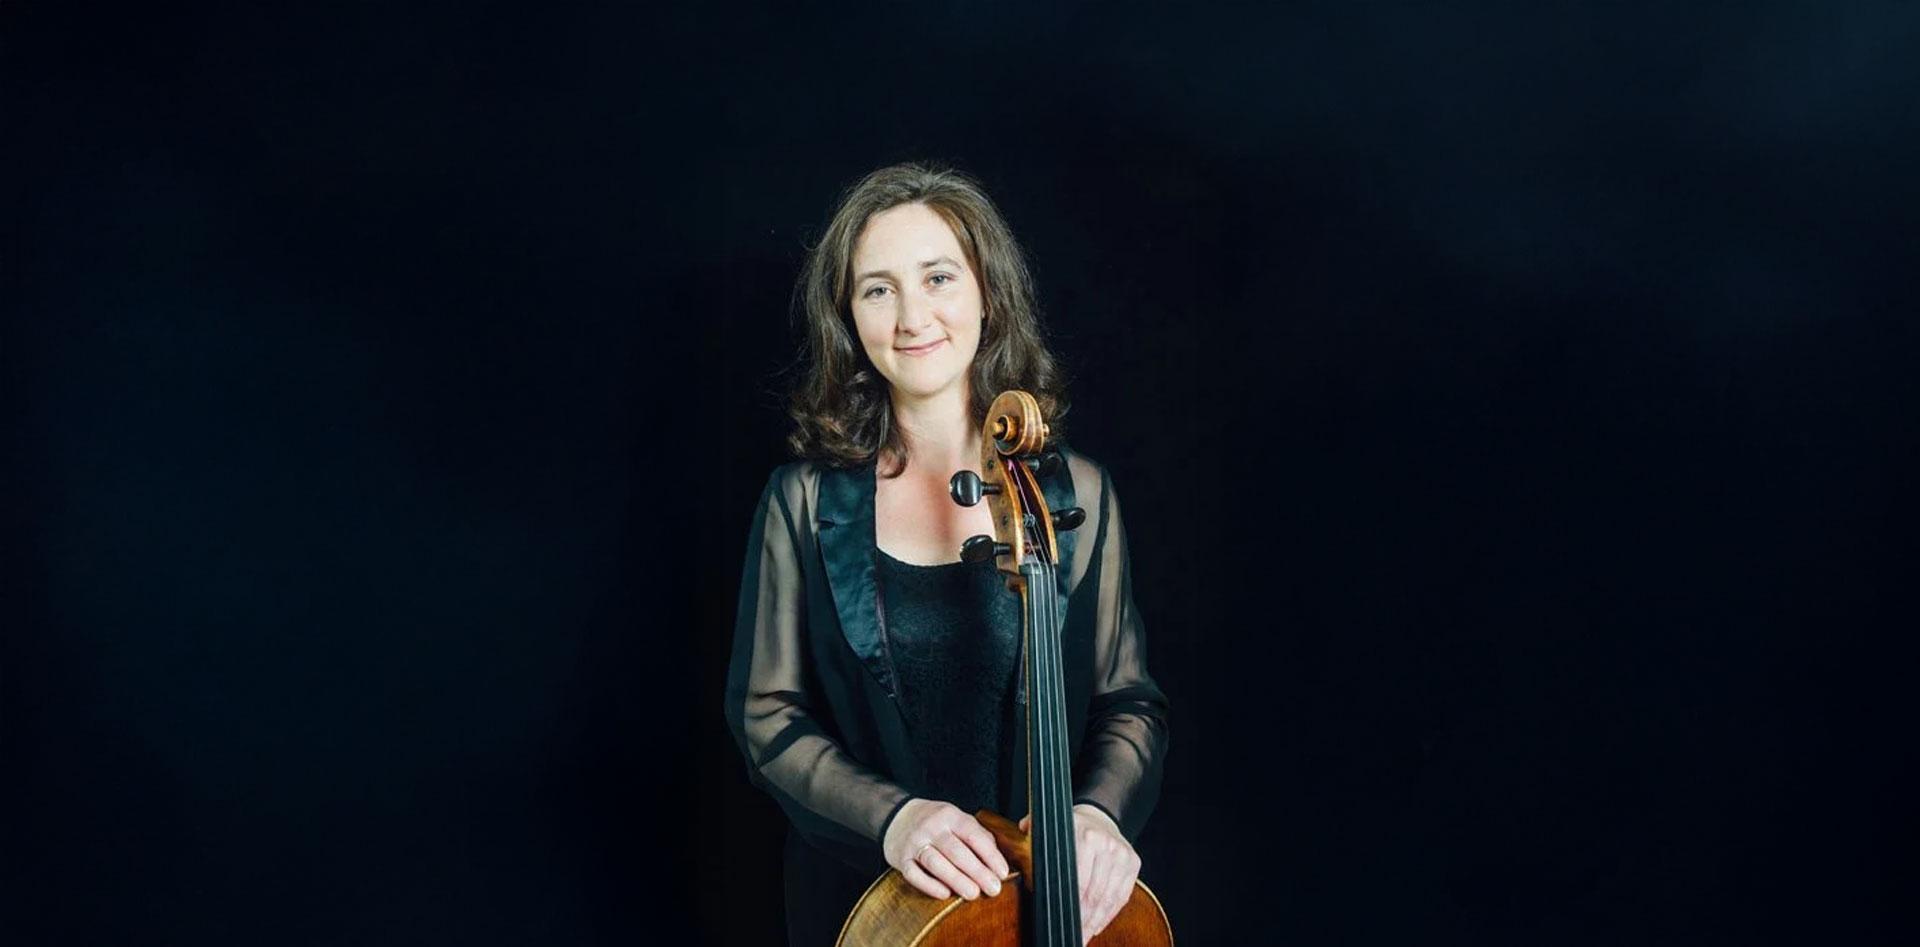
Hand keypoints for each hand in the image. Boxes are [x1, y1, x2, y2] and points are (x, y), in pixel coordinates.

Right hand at [883, 798, 1010, 900]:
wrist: (898, 817)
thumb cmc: (935, 822)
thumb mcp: (957, 819)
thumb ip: (977, 835)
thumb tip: (997, 859)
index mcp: (950, 816)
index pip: (973, 835)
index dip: (990, 855)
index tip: (1003, 872)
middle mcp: (931, 828)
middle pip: (956, 851)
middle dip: (977, 871)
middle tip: (993, 888)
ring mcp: (914, 843)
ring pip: (936, 863)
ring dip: (956, 879)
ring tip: (973, 894)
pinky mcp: (901, 858)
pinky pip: (914, 874)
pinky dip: (929, 885)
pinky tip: (945, 894)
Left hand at [1020, 804, 1139, 943]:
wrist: (1099, 818)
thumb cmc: (1068, 831)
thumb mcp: (1048, 827)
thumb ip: (1033, 834)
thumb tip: (1019, 839)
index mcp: (1083, 834)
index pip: (1076, 878)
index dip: (1068, 904)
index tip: (1060, 920)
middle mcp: (1105, 843)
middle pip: (1093, 891)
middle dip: (1081, 918)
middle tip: (1070, 934)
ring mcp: (1121, 854)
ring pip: (1108, 897)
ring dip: (1094, 921)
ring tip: (1083, 936)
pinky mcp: (1133, 863)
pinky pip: (1121, 896)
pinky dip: (1109, 914)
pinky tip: (1097, 925)